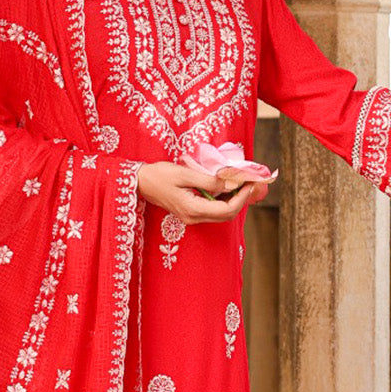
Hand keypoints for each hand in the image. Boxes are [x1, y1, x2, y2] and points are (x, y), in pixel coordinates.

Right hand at [136, 161, 266, 223]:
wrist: (140, 182)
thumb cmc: (159, 175)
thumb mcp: (184, 173)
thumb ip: (208, 180)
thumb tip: (230, 183)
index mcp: (192, 209)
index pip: (226, 209)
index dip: (242, 197)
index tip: (250, 182)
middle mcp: (193, 218)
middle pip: (227, 215)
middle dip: (242, 200)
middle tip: (251, 183)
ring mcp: (191, 218)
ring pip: (221, 215)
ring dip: (234, 201)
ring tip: (241, 183)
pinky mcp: (190, 213)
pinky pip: (213, 211)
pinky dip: (224, 201)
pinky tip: (227, 188)